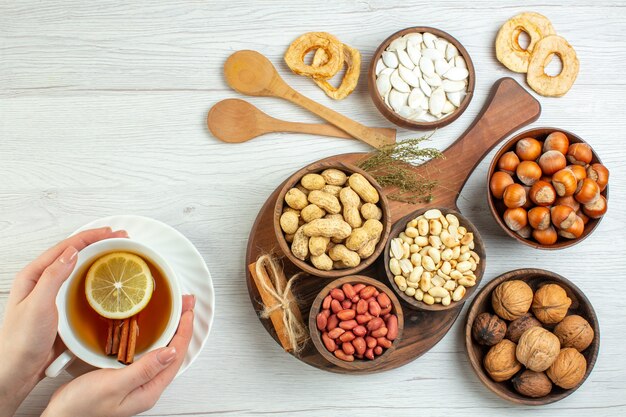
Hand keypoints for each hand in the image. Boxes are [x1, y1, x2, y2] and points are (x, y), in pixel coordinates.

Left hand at [0, 227, 126, 415]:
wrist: (19, 370)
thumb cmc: (21, 341)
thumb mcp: (37, 305)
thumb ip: (53, 277)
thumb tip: (72, 252)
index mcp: (34, 275)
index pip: (66, 247)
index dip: (90, 237)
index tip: (111, 233)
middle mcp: (43, 281)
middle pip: (74, 253)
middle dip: (98, 242)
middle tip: (120, 238)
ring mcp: (53, 294)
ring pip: (79, 268)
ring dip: (98, 258)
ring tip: (117, 252)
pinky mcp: (62, 307)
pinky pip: (81, 286)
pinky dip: (96, 277)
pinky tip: (107, 280)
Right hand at [43, 295, 194, 416]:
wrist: (60, 415)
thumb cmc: (82, 406)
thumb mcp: (114, 385)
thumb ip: (143, 369)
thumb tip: (170, 352)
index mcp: (149, 390)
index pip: (176, 356)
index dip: (184, 331)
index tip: (188, 311)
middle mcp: (147, 386)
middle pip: (173, 351)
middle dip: (182, 326)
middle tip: (186, 304)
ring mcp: (137, 381)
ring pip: (162, 351)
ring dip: (170, 330)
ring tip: (176, 311)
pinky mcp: (126, 375)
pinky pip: (148, 352)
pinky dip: (154, 336)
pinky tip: (152, 328)